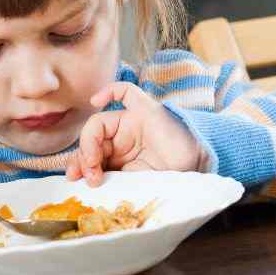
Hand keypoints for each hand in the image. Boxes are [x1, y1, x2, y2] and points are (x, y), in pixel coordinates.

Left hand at [65, 82, 205, 186]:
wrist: (198, 170)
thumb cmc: (169, 179)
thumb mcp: (133, 183)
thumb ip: (112, 178)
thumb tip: (84, 181)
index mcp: (118, 155)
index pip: (90, 153)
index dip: (80, 164)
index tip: (78, 179)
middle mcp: (122, 137)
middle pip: (91, 138)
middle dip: (83, 157)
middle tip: (87, 175)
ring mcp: (133, 122)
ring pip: (99, 121)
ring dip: (89, 141)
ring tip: (93, 161)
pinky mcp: (146, 110)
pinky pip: (125, 92)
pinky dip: (109, 91)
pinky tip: (97, 101)